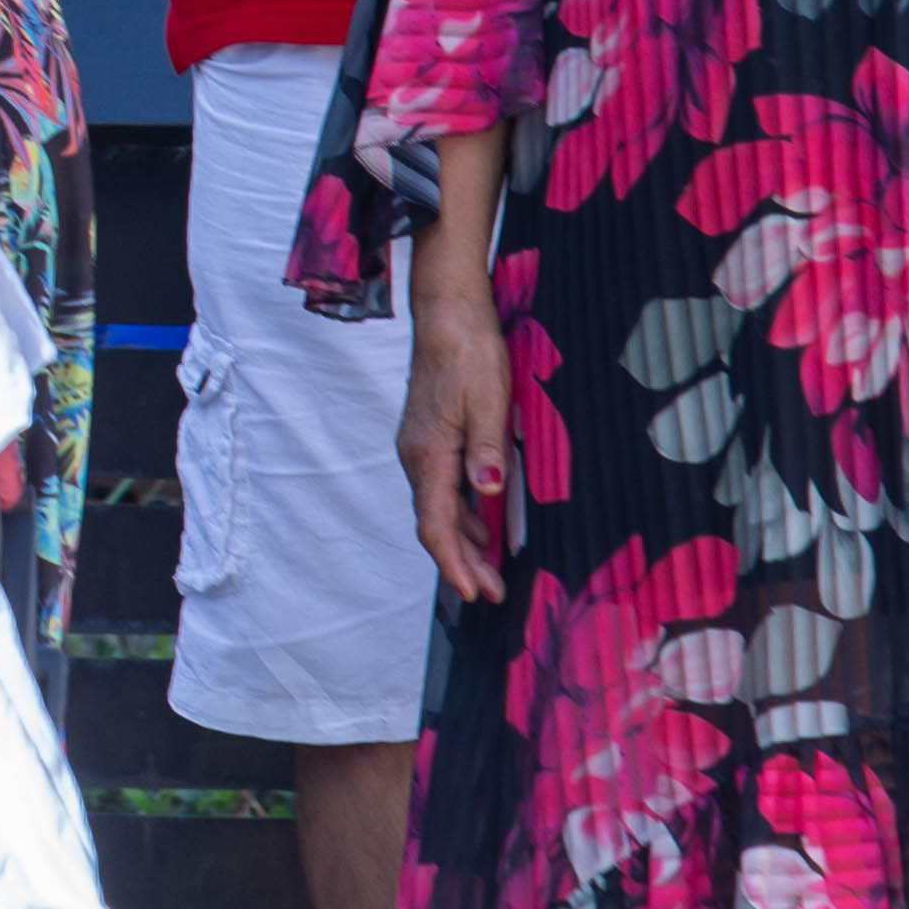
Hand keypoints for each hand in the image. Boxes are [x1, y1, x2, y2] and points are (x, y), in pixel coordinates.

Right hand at [398, 288, 515, 607]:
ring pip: (438, 508)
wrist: (447, 316)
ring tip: (491, 569)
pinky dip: (462, 514)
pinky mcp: (429, 439)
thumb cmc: (470, 355)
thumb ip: (487, 450)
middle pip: (435, 524)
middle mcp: (416, 457)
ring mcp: (419, 448)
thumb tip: (487, 493)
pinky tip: (482, 523)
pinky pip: (441, 488)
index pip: (436, 524)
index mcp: (429, 454)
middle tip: (493, 592)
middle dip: (463, 562)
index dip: (453, 562)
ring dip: (464, 541)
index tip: (472, 592)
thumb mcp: (489, 402)